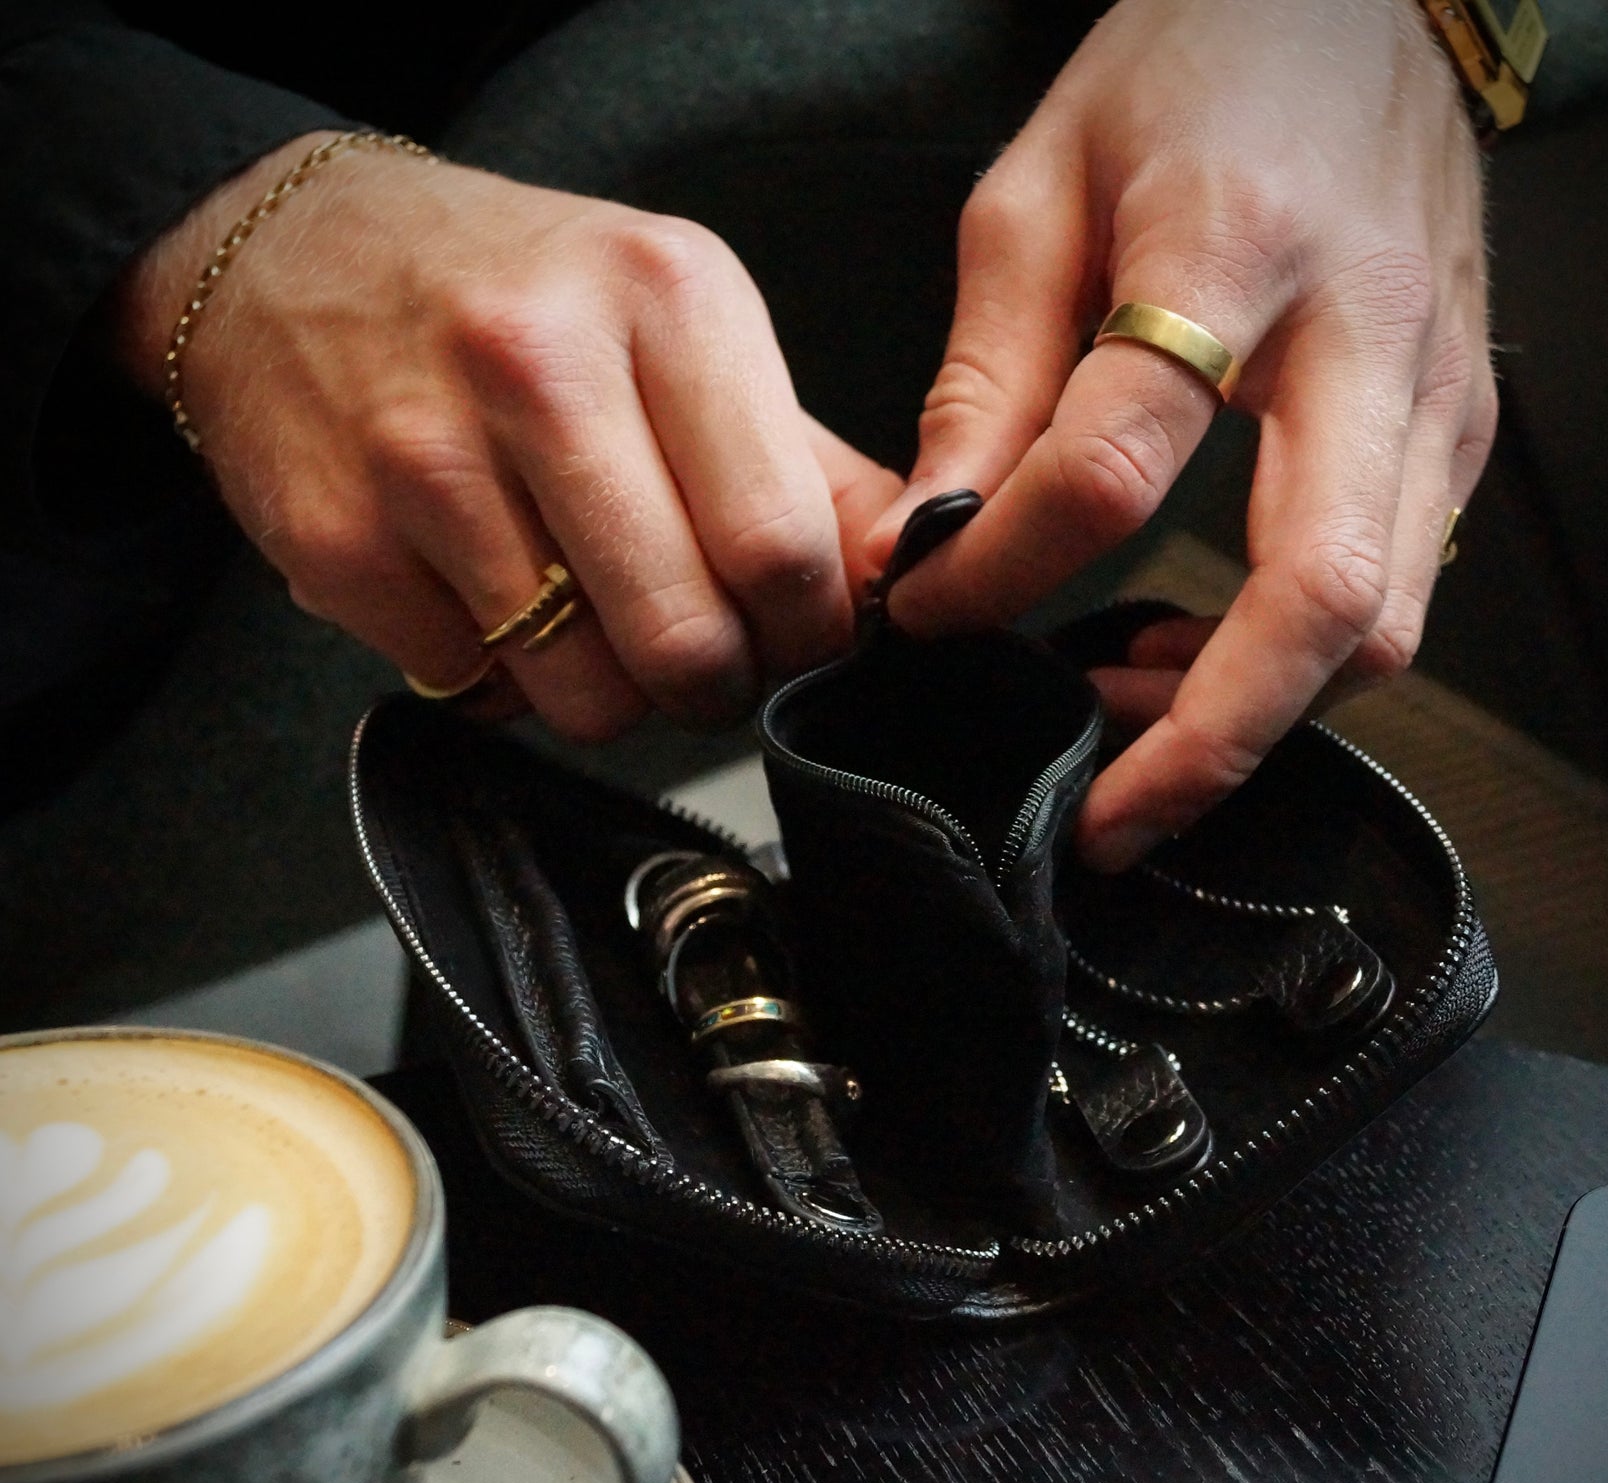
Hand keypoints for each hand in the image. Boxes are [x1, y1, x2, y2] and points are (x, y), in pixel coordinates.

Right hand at [115, 134, 901, 737]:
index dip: (806, 631)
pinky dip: (502, 676)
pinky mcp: (340, 540)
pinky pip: (479, 690)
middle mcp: (539, 366)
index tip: (791, 633)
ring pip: (585, 692)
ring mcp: (424, 457)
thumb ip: (805, 463)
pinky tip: (488, 594)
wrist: (295, 257)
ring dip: (609, 692)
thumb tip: (905, 576)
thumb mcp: (683, 328)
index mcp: (665, 300)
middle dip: (712, 683)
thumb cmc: (518, 298)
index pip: (783, 545)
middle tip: (697, 654)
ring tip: (587, 614)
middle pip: (687, 640)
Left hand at [869, 0, 1494, 867]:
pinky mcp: (1459, 436)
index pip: (1110, 468)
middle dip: (1199, 744)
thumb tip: (927, 537)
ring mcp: (1436, 399)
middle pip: (1316, 604)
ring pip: (1377, 631)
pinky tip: (1191, 656)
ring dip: (1248, 718)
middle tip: (1098, 818)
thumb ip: (986, 374)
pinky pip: (1393, 599)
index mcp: (1234, 249)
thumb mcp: (1040, 188)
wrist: (1372, 5)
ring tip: (1120, 724)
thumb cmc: (1201, 68)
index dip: (1002, 571)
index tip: (926, 609)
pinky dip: (1289, 669)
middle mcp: (1367, 339)